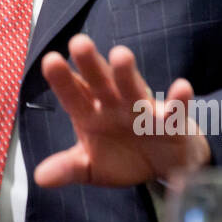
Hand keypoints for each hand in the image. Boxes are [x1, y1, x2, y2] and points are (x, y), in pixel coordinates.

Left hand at [33, 34, 211, 188]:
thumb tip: (40, 178)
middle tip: (78, 43)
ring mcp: (143, 110)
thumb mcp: (91, 169)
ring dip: (127, 73)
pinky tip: (181, 88)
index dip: (62, 80)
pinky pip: (175, 110)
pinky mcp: (172, 121)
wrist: (163, 168)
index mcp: (90, 114)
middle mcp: (114, 105)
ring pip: (133, 88)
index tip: (50, 61)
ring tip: (120, 55)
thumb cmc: (123, 159)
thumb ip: (69, 168)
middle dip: (90, 64)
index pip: (73, 95)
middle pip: (99, 82)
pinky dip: (179, 100)